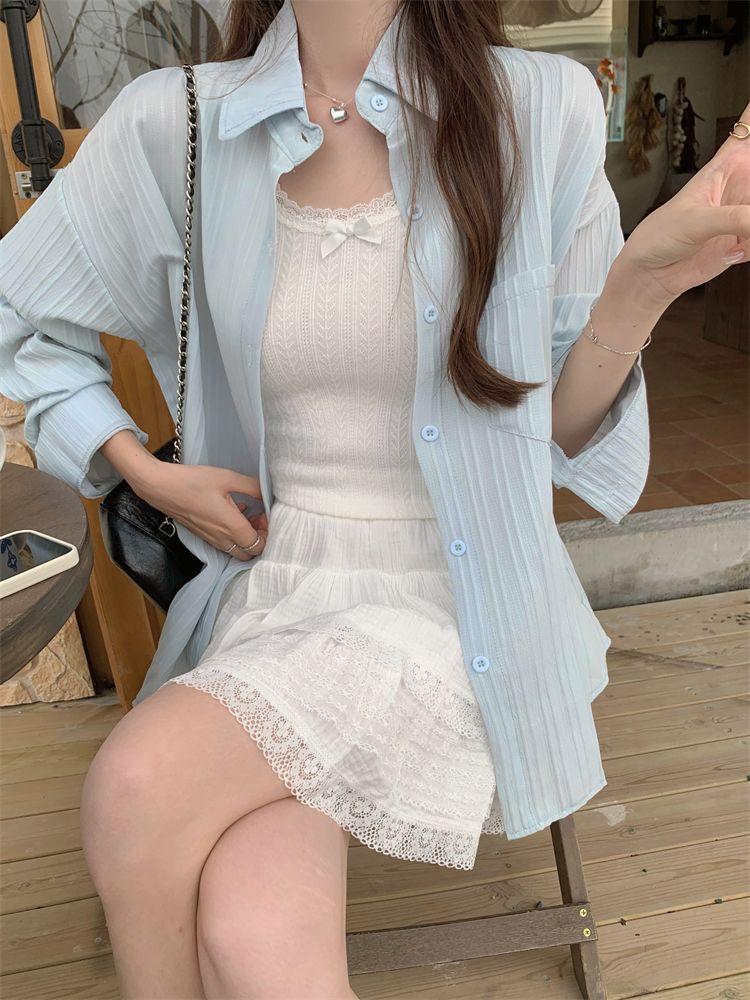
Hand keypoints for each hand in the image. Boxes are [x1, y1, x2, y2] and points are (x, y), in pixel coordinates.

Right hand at [136, 460, 267, 560]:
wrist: (160, 487)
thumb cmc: (192, 481)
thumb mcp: (227, 478)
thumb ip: (252, 487)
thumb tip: (269, 492)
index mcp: (231, 527)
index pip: (259, 545)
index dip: (267, 533)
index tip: (264, 514)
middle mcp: (222, 539)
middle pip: (249, 554)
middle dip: (259, 539)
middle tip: (258, 517)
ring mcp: (211, 540)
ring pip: (236, 551)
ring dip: (245, 538)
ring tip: (246, 514)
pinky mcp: (202, 536)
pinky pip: (224, 544)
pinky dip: (232, 535)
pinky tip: (231, 513)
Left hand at [619, 99, 749, 303]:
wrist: (650, 274)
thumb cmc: (658, 237)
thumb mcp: (696, 221)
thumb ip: (736, 219)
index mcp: (723, 167)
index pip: (747, 128)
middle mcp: (738, 187)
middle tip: (743, 207)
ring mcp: (744, 214)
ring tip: (739, 237)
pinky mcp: (747, 240)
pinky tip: (734, 251)